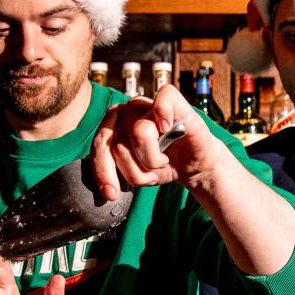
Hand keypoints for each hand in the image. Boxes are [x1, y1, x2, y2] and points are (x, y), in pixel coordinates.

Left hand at [91, 85, 228, 200]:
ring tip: (163, 161)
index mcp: (113, 127)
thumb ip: (118, 173)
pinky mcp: (173, 102)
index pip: (99, 146)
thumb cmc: (164, 166)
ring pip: (139, 132)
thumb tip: (108, 190)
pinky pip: (162, 100)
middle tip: (148, 176)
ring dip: (152, 158)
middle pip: (114, 141)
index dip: (103, 171)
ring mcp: (149, 105)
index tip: (112, 194)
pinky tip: (167, 127)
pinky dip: (163, 114)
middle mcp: (127, 112)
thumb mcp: (138, 175)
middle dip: (131, 168)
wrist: (195, 164)